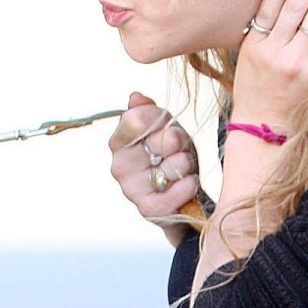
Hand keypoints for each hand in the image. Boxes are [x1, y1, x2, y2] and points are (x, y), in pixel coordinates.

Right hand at [107, 91, 199, 229]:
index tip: (166, 126)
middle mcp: (119, 166)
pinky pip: (176, 192)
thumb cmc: (171, 155)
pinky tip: (188, 182)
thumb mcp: (163, 127)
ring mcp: (130, 190)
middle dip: (180, 142)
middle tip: (178, 150)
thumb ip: (149, 111)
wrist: (182, 192)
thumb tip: (135, 98)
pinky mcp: (148, 209)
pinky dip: (188, 185)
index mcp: (118, 142)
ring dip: (187, 164)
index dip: (160, 119)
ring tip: (183, 169)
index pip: (137, 119)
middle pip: (164, 140)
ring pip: (176, 165)